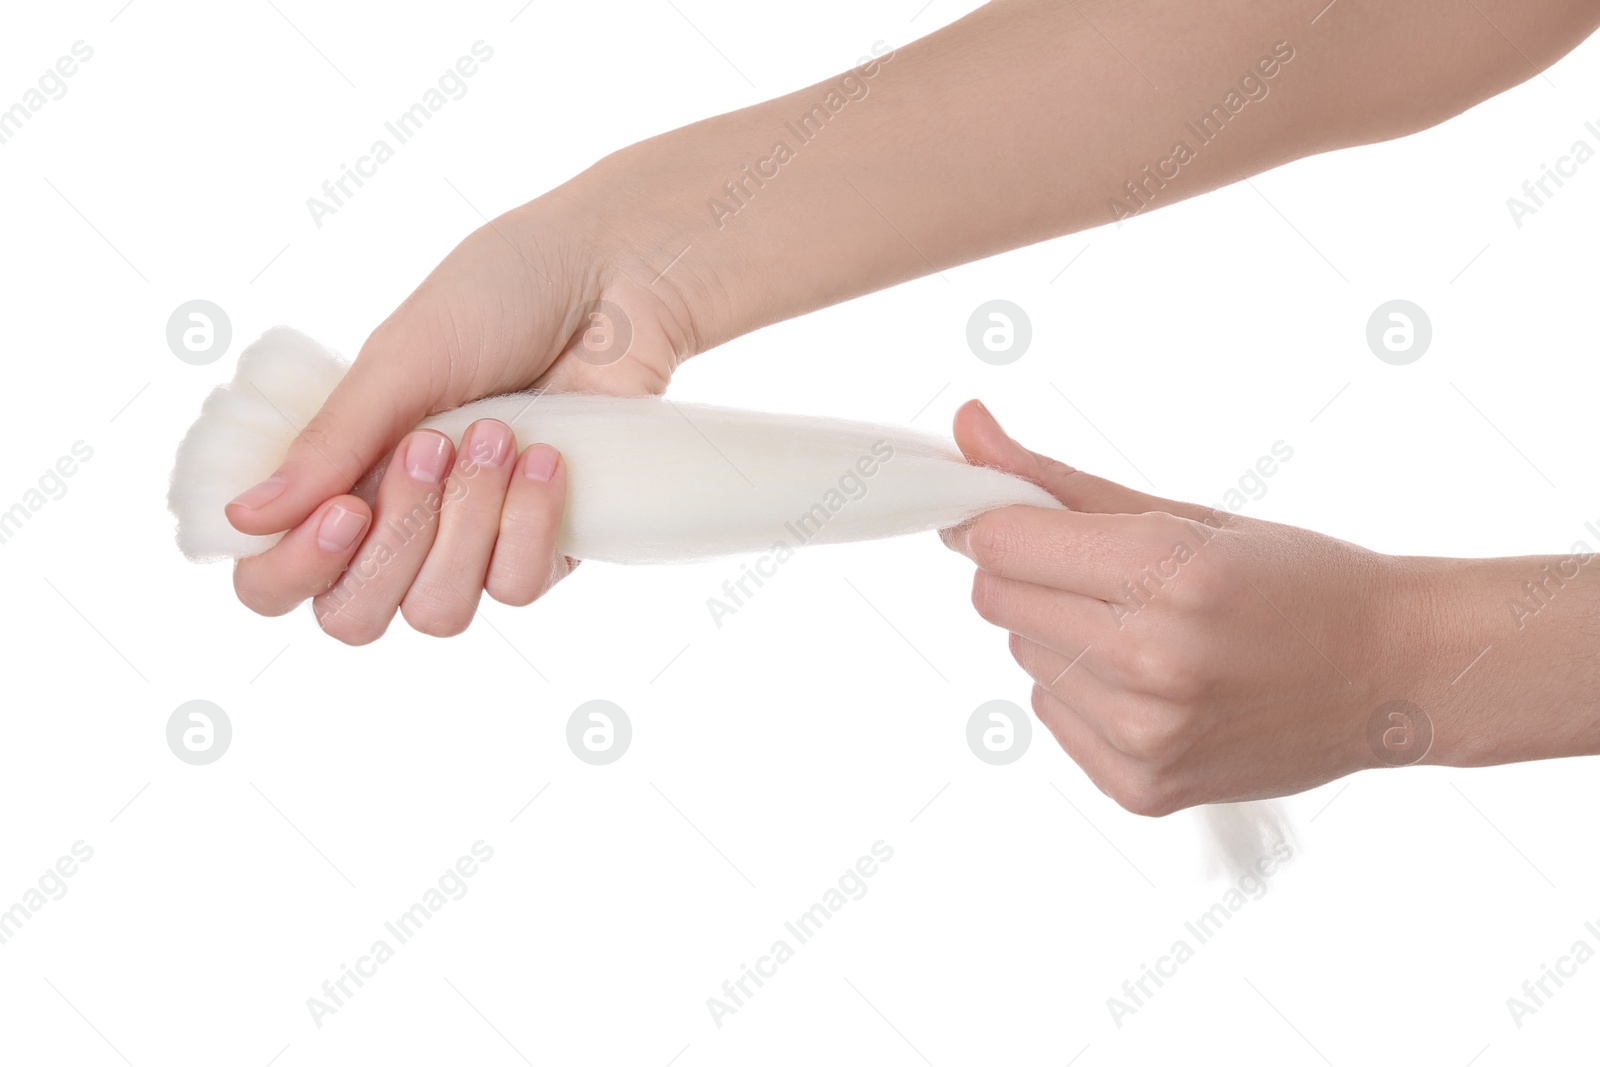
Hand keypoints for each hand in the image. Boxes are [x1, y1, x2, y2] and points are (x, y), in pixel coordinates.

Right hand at [224, 177, 716, 640]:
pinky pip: (518, 586)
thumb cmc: (496, 300)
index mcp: (339, 476)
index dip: (293, 571)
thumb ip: (328, 444)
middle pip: (354, 618)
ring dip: (463, 524)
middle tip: (429, 447)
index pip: (275, 580)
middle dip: (390, 544)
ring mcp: (473, 543)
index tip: (343, 510)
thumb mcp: (400, 361)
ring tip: (494, 433)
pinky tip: (546, 454)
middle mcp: (398, 524)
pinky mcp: (548, 547)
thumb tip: (242, 520)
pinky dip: (528, 522)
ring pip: (438, 611)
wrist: (610, 277)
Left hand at [941, 401, 1413, 814]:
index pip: (1002, 544)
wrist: (1390, 674)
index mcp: (1171, 573)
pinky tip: (1154, 685)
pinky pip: (1053, 715)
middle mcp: (1155, 660)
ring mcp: (1149, 733)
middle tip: (1104, 576)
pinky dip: (1083, 694)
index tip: (1011, 517)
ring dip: (1062, 636)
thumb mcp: (1186, 515)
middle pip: (999, 603)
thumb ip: (1059, 481)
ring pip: (1024, 658)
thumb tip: (969, 432)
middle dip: (1032, 577)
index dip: (997, 523)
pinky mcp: (1144, 786)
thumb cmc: (1296, 582)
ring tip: (1147, 632)